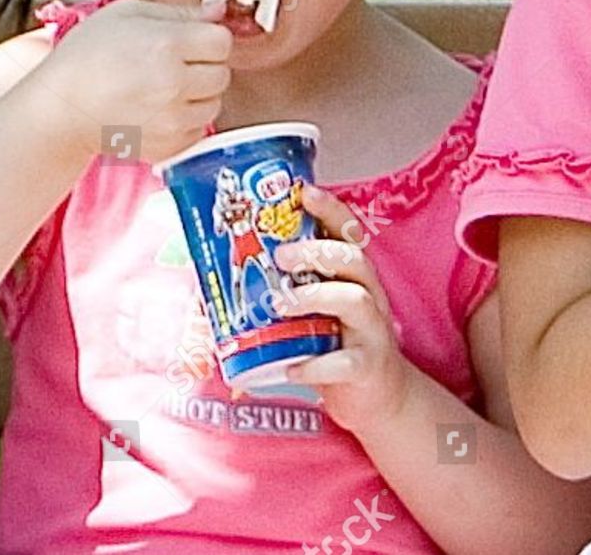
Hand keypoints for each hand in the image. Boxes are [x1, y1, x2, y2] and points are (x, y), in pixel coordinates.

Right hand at [24, 0, 232, 164]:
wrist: (59, 109)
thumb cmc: (87, 55)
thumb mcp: (126, 14)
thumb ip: (180, 12)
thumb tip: (220, 10)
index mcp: (166, 45)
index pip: (222, 41)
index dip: (207, 39)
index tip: (189, 42)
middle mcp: (174, 85)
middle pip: (222, 73)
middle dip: (204, 66)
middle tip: (171, 65)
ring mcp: (173, 120)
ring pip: (215, 103)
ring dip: (198, 95)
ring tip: (162, 88)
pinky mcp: (169, 147)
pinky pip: (200, 129)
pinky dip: (186, 121)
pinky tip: (158, 110)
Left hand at [275, 184, 411, 433]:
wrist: (380, 398)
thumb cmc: (337, 348)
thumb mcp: (314, 316)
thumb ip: (282, 297)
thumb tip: (210, 289)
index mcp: (355, 278)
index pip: (349, 234)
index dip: (331, 210)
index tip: (305, 192)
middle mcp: (370, 297)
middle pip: (354, 260)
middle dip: (317, 251)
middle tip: (281, 256)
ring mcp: (372, 331)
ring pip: (355, 300)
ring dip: (315, 297)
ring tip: (279, 305)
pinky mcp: (368, 367)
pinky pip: (346, 362)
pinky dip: (316, 365)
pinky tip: (292, 368)